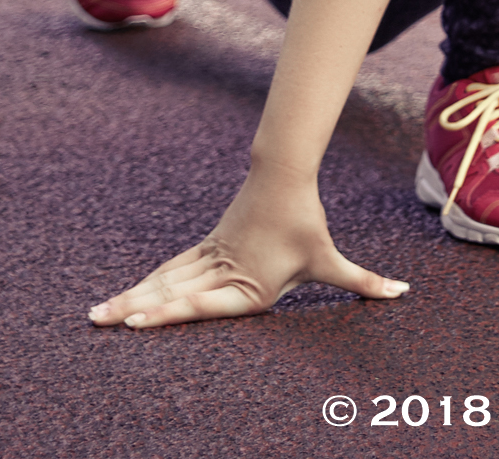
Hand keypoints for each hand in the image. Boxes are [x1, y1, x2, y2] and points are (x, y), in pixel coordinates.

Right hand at [89, 165, 407, 328]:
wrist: (283, 175)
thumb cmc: (306, 222)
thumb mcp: (331, 258)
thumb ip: (362, 282)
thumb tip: (402, 292)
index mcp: (249, 284)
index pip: (205, 303)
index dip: (171, 313)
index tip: (139, 320)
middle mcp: (223, 273)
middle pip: (173, 293)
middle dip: (134, 310)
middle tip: (98, 322)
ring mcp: (209, 258)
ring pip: (164, 281)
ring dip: (131, 297)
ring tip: (96, 315)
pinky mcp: (204, 248)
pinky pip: (170, 269)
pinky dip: (145, 284)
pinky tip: (126, 296)